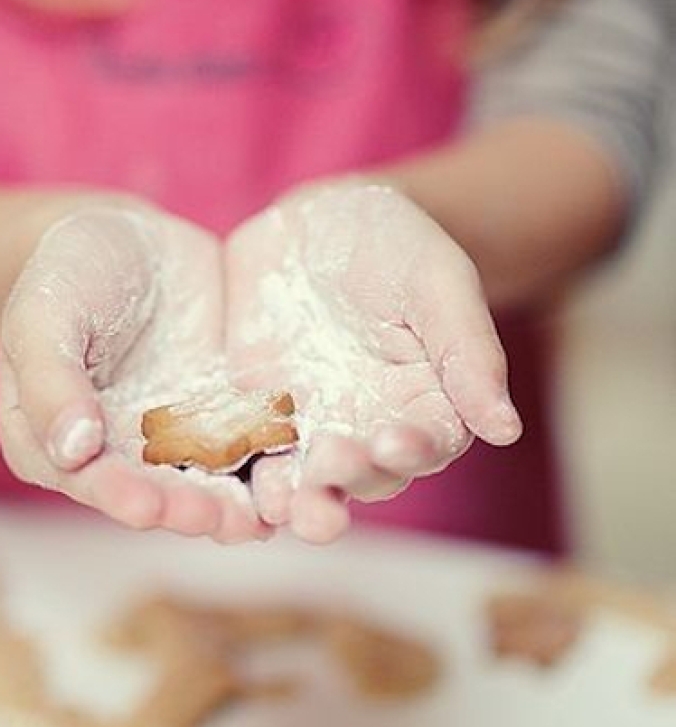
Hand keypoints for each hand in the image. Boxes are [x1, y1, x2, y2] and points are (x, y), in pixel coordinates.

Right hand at [0, 197, 269, 542]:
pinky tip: (294, 479)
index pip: (85, 480)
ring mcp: (173, 440)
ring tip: (259, 517)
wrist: (134, 240)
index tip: (143, 505)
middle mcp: (116, 454)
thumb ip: (50, 381)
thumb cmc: (68, 272)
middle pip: (151, 493)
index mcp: (53, 442)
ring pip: (203, 482)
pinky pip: (246, 446)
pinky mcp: (222, 419)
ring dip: (230, 505)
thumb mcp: (43, 316)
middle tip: (214, 518)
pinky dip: (268, 466)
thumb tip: (71, 450)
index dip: (115, 496)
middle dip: (183, 509)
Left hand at [226, 181, 521, 543]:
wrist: (320, 222)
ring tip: (281, 504)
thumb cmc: (397, 247)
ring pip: (299, 478)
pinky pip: (241, 448)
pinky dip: (231, 469)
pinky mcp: (251, 411)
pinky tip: (219, 479)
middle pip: (359, 475)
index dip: (410, 451)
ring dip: (290, 498)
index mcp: (421, 407)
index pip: (423, 446)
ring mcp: (303, 424)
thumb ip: (468, 352)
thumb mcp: (439, 283)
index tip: (394, 440)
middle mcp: (363, 429)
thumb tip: (507, 430)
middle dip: (345, 479)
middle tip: (331, 464)